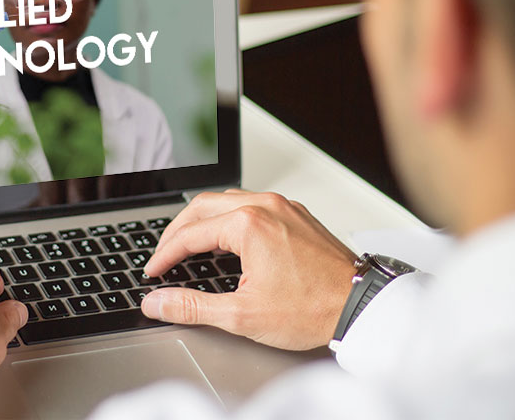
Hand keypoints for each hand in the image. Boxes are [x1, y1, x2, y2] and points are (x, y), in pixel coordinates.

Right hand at [141, 189, 355, 349]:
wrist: (361, 306)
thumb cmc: (313, 309)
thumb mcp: (242, 315)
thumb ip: (192, 306)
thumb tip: (158, 301)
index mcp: (248, 223)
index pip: (189, 234)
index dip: (165, 254)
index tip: (154, 271)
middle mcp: (265, 205)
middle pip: (202, 206)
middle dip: (177, 230)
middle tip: (163, 254)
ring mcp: (283, 207)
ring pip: (227, 200)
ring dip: (202, 219)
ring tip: (188, 242)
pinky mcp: (296, 214)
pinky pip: (252, 203)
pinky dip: (228, 217)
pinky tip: (226, 236)